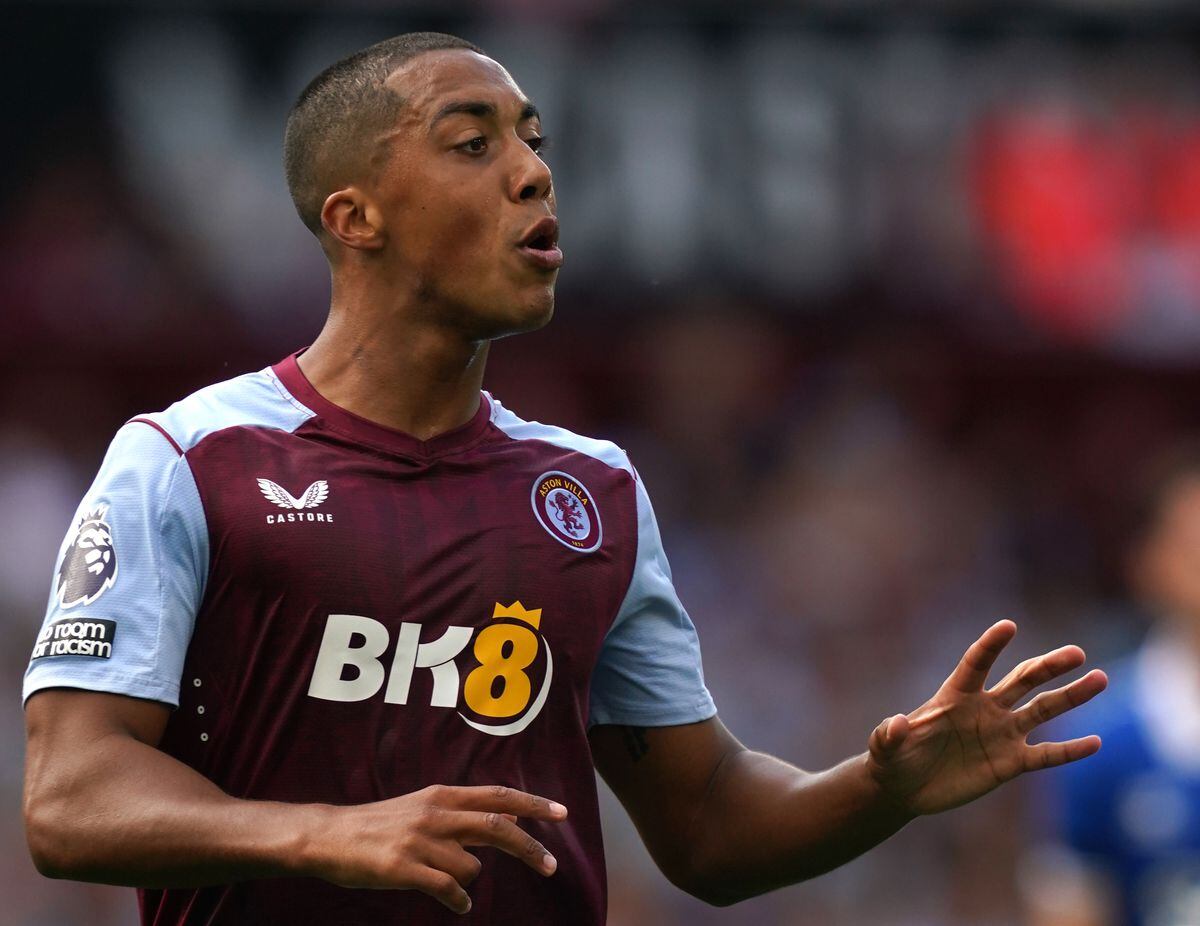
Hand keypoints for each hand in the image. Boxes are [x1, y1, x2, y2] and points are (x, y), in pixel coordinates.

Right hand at [308, 784, 567, 913]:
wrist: (330, 836)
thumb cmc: (381, 824)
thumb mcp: (425, 806)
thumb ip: (464, 811)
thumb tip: (507, 814)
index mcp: (442, 796)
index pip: (497, 795)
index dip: (532, 803)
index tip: (562, 812)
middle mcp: (436, 814)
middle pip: (496, 827)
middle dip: (528, 847)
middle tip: (551, 867)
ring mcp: (420, 841)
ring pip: (471, 866)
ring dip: (466, 878)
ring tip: (440, 876)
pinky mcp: (404, 869)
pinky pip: (448, 890)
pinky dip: (458, 901)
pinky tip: (455, 904)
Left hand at [865, 620, 1106, 816]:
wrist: (904, 787)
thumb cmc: (892, 759)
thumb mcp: (884, 747)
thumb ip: (889, 734)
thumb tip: (897, 723)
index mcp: (954, 696)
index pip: (976, 664)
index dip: (990, 646)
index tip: (1008, 626)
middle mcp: (984, 709)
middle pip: (1022, 680)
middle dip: (1048, 666)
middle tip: (1076, 653)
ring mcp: (1000, 734)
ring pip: (1042, 710)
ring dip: (1071, 696)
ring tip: (1100, 679)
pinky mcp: (1009, 763)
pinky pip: (1046, 755)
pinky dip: (1070, 751)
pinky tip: (1096, 743)